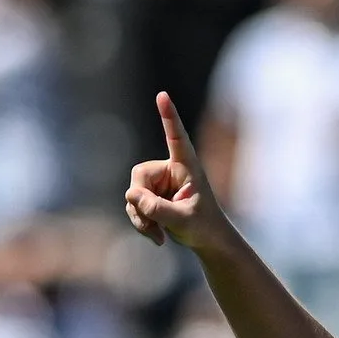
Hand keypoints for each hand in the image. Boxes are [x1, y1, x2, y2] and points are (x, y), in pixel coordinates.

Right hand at [125, 92, 226, 253]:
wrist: (207, 242)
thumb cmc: (204, 227)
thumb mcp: (182, 221)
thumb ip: (157, 209)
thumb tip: (131, 196)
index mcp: (187, 166)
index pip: (176, 137)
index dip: (169, 116)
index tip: (163, 95)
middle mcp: (170, 169)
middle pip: (139, 176)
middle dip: (141, 202)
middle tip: (152, 224)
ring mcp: (159, 183)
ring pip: (133, 193)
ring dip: (140, 217)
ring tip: (157, 234)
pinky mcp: (151, 196)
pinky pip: (134, 205)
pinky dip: (140, 222)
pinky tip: (156, 236)